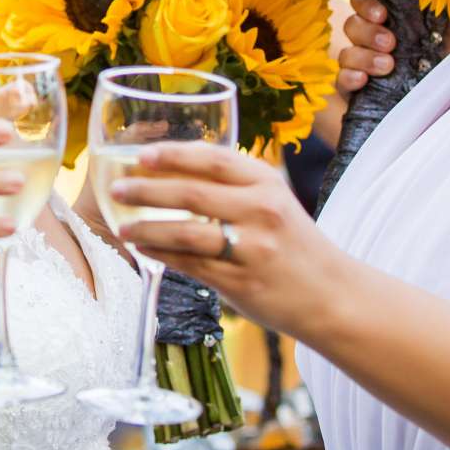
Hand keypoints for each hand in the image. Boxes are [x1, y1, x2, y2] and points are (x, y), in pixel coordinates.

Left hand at [110, 142, 340, 340]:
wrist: (332, 295)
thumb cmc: (294, 245)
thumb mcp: (275, 203)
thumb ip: (236, 187)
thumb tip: (177, 171)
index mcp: (267, 183)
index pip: (213, 159)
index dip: (173, 154)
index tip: (141, 154)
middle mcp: (261, 211)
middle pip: (192, 193)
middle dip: (148, 189)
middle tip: (116, 188)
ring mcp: (252, 248)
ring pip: (186, 233)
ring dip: (148, 228)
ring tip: (121, 226)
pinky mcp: (242, 282)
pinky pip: (192, 265)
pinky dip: (162, 255)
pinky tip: (143, 250)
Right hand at [336, 0, 394, 92]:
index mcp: (392, 20)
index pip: (362, 1)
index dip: (366, 4)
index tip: (382, 15)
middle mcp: (372, 40)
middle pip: (351, 25)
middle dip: (368, 32)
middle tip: (390, 43)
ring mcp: (363, 66)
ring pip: (346, 53)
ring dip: (363, 57)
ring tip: (387, 67)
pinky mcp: (357, 92)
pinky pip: (341, 80)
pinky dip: (348, 78)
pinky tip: (363, 80)